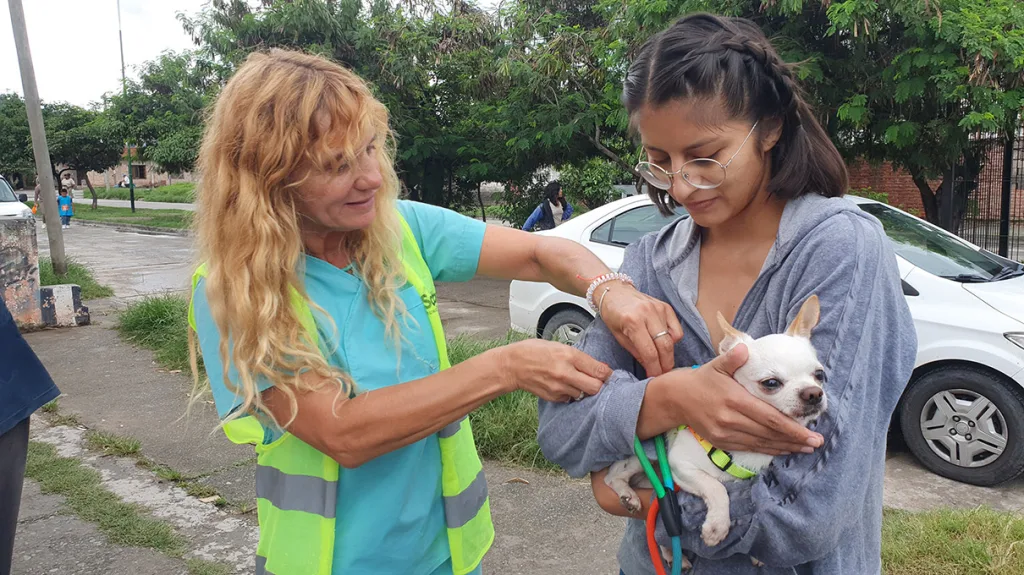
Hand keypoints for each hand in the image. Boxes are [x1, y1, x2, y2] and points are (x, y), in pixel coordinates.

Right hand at [498, 339, 611, 402]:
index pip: (599, 370)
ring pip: (583, 394)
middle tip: (596, 380)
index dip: (608, 374)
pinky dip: (571, 393)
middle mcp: (565, 373)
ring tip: (576, 381)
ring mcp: (559, 387)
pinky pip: (570, 398)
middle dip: (599, 384)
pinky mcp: (554, 397)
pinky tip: (564, 385)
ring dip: (584, 389)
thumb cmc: (533, 351)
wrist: (513, 365)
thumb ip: (579, 357)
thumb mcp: (558, 345)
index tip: (609, 374)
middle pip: (595, 387)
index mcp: (569, 355)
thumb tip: (598, 367)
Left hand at [598, 282, 683, 376]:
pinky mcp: (666, 306)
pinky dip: (673, 339)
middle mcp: (648, 314)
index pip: (649, 352)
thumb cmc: (613, 313)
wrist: (614, 291)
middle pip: (665, 346)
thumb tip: (649, 367)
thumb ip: (635, 352)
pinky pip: (677, 328)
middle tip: (663, 373)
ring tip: (663, 359)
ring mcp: (659, 309)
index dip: (654, 368)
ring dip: (669, 353)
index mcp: (633, 322)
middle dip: (665, 364)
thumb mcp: (618, 336)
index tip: (654, 376)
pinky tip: (664, 342)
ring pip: (673, 338)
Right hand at [655, 344, 823, 454]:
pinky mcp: (721, 442)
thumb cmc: (702, 379)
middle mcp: (730, 420)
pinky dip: (769, 450)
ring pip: (761, 444)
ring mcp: (725, 434)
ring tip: (805, 449)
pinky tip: (783, 449)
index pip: (769, 418)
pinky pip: (750, 448)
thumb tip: (745, 348)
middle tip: (816, 442)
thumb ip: (733, 357)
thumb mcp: (716, 365)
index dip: (792, 428)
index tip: (812, 433)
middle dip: (795, 440)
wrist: (677, 399)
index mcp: (734, 400)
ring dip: (785, 447)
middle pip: (769, 434)